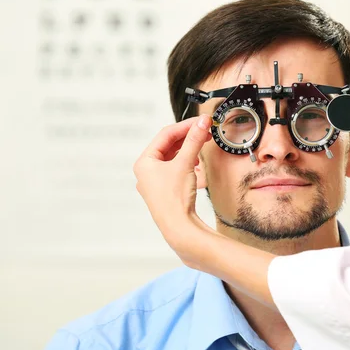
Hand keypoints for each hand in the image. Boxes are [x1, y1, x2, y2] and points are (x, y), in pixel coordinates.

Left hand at [133, 114, 211, 251]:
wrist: (179, 228)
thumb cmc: (175, 199)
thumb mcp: (186, 163)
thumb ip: (194, 140)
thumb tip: (202, 122)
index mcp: (144, 162)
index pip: (165, 135)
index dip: (185, 126)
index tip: (201, 121)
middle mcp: (146, 171)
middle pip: (169, 145)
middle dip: (188, 138)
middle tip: (205, 131)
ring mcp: (155, 182)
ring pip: (173, 157)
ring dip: (188, 150)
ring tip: (202, 147)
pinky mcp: (165, 190)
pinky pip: (175, 169)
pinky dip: (187, 163)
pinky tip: (197, 165)